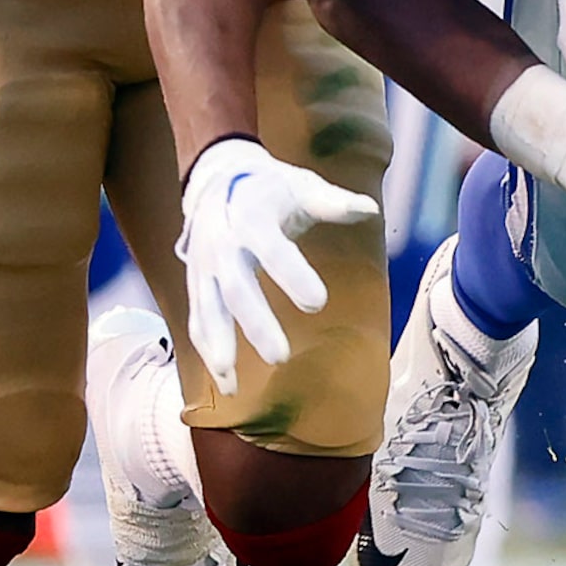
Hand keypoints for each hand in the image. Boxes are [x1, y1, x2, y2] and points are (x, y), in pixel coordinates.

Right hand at [177, 137, 377, 396]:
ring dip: (219, 344)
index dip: (292, 275)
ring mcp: (205, 268)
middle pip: (237, 289)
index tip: (318, 302)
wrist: (218, 180)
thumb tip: (369, 209)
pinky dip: (206, 350)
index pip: (272, 250)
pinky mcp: (197, 284)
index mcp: (252, 219)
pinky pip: (198, 320)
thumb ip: (332, 202)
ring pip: (209, 309)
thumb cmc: (270, 188)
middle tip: (280, 357)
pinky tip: (225, 385)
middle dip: (256, 323)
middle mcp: (223, 246)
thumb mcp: (301, 185)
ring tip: (230, 378)